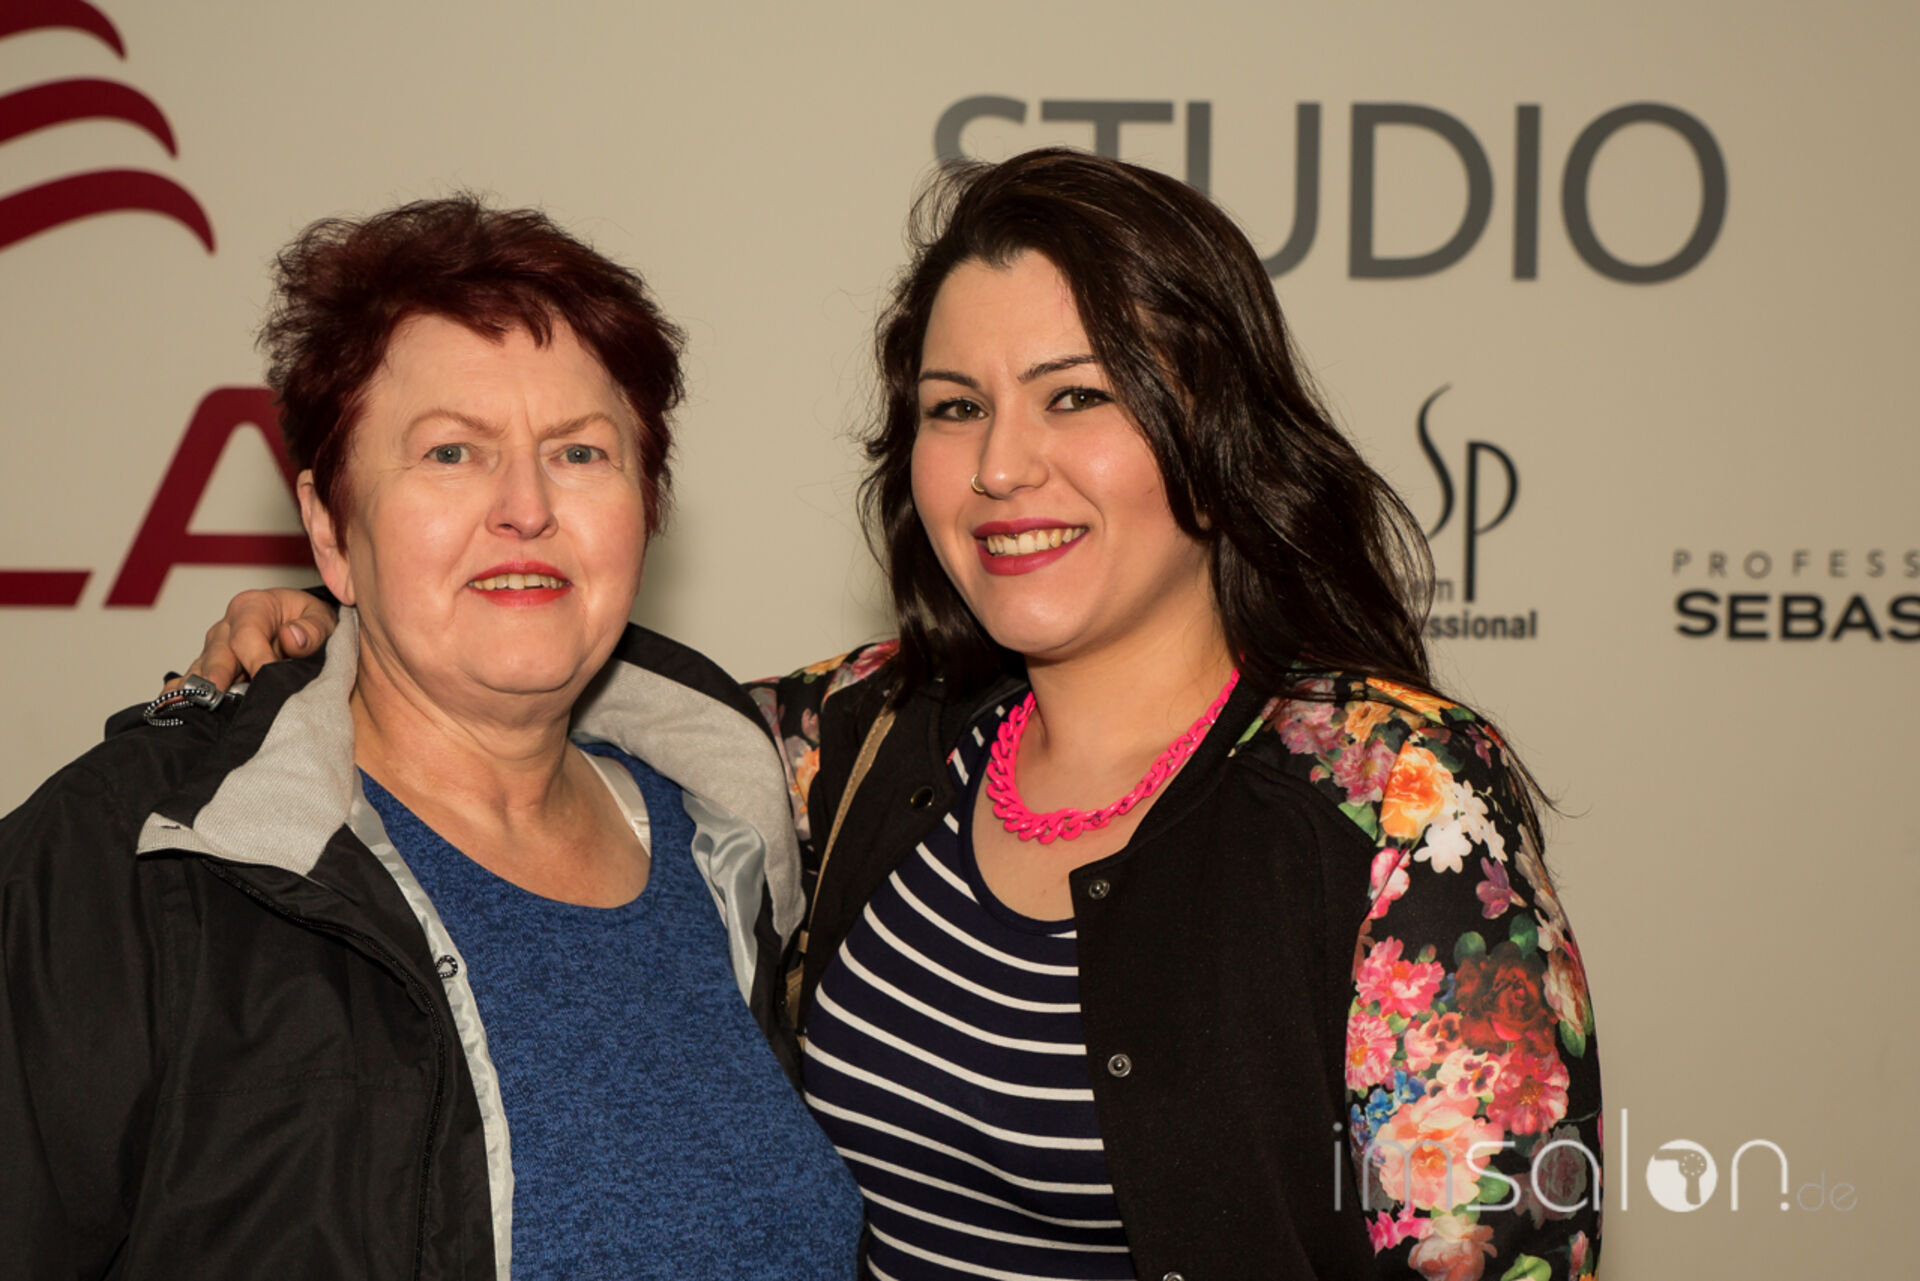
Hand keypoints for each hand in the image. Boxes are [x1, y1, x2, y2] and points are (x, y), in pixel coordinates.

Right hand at [164, 589, 338, 693]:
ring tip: (200, 709)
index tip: (269, 682)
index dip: (257, 660)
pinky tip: (175, 708)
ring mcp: (214, 649)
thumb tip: (292, 638)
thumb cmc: (309, 620)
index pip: (247, 636)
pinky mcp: (208, 669)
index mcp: (253, 607)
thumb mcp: (322, 618)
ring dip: (202, 690)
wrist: (300, 624)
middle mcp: (227, 627)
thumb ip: (312, 630)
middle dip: (218, 677)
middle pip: (217, 653)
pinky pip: (189, 681)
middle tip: (216, 698)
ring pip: (202, 670)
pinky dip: (182, 694)